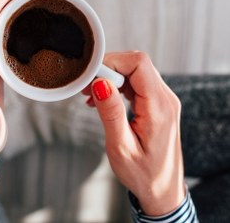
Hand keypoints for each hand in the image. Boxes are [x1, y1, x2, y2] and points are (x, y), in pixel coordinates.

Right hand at [84, 51, 184, 215]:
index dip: (112, 63)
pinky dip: (117, 86)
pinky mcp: (157, 104)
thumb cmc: (143, 174)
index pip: (138, 64)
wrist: (162, 190)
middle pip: (137, 64)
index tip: (91, 77)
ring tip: (92, 96)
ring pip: (135, 71)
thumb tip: (100, 83)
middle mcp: (165, 99)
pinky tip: (104, 99)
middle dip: (108, 69)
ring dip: (111, 78)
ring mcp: (163, 100)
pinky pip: (137, 83)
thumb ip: (111, 113)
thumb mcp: (121, 147)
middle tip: (87, 88)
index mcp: (159, 108)